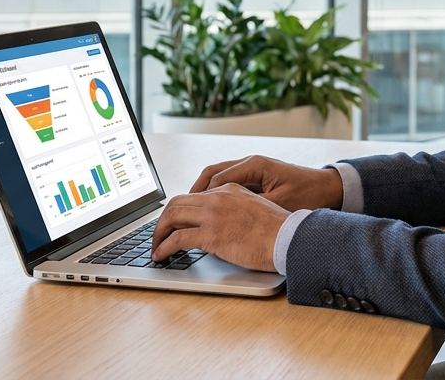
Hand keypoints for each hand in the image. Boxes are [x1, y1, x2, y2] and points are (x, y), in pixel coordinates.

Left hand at [150, 184, 288, 270]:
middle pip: (177, 203)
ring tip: (156, 247)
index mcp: (229, 189)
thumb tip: (221, 225)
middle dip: (162, 220)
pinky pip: (177, 239)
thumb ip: (234, 210)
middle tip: (158, 235)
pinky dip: (164, 247)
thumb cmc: (278, 230)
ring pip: (172, 217)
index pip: (194, 195)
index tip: (173, 223)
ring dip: (158, 233)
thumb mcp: (254, 209)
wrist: (289, 238)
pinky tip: (161, 255)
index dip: (178, 210)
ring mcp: (213, 215)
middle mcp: (218, 198)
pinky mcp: (211, 235)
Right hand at [189, 155, 343, 211]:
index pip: (216, 178)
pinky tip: (211, 210)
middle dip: (194, 192)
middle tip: (179, 211)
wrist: (329, 187)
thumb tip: (226, 219)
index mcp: (255, 166)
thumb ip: (252, 209)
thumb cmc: (310, 194)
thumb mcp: (280, 205)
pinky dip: (216, 194)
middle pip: (212, 173)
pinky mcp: (257, 177)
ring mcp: (253, 168)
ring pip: (218, 177)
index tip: (186, 211)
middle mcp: (251, 163)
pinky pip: (229, 182)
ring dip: (203, 192)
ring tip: (190, 211)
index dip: (198, 196)